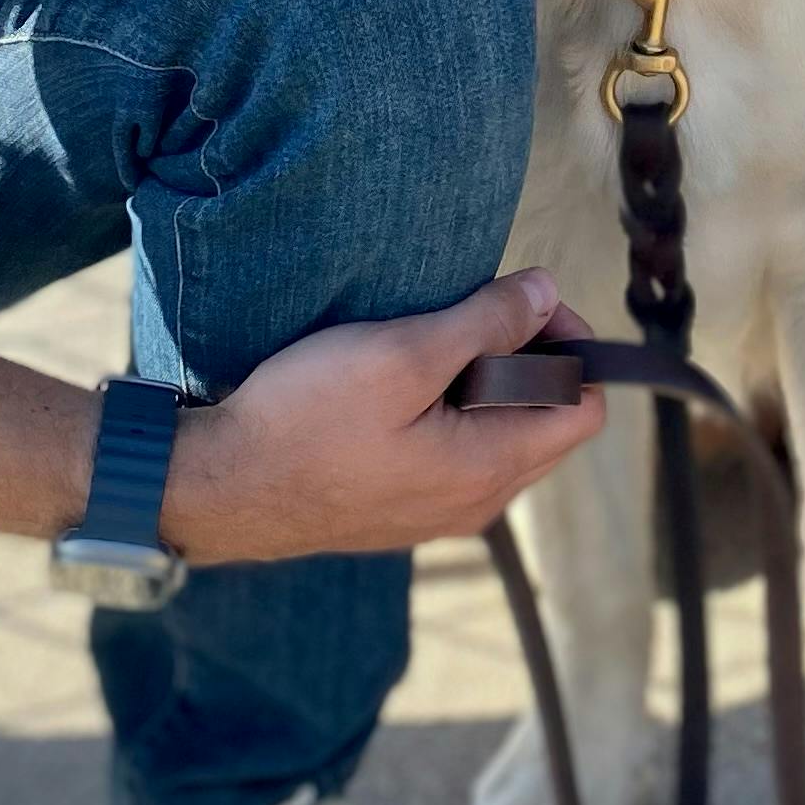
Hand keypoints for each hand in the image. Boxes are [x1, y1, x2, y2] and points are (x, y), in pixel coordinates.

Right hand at [156, 268, 602, 564]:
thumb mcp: (400, 354)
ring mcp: (437, 512)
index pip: (584, 409)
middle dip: (530, 361)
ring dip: (487, 385)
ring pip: (501, 438)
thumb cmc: (305, 420)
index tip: (523, 303)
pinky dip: (451, 412)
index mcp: (490, 468)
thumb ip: (485, 323)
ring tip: (431, 342)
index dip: (570, 345)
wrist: (220, 489)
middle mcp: (476, 503)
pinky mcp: (400, 508)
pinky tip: (400, 382)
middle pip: (548, 423)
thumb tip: (548, 292)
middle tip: (475, 312)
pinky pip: (458, 455)